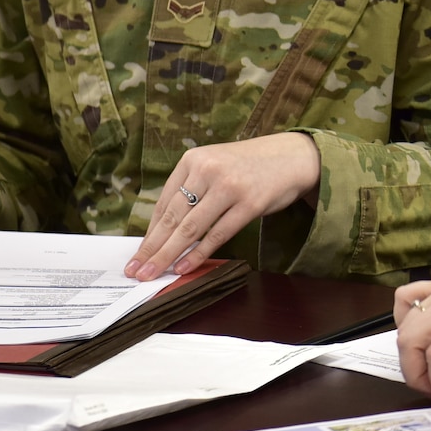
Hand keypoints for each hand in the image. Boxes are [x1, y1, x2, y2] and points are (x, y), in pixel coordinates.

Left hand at [126, 132, 321, 279]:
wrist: (293, 156)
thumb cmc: (250, 166)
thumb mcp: (215, 167)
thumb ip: (192, 191)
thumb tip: (165, 232)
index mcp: (193, 160)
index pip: (164, 203)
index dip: (149, 233)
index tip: (138, 255)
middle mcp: (208, 170)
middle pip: (173, 217)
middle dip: (152, 249)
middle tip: (136, 270)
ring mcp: (229, 186)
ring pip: (191, 228)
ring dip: (169, 255)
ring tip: (153, 273)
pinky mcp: (250, 203)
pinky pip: (218, 234)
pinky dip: (199, 254)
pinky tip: (185, 267)